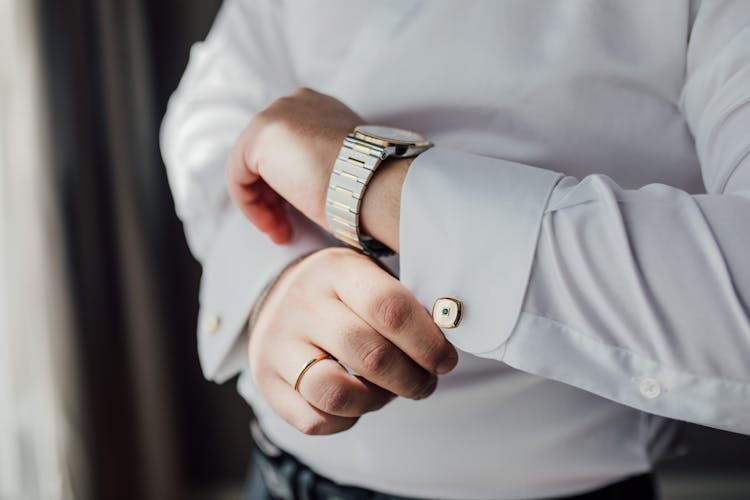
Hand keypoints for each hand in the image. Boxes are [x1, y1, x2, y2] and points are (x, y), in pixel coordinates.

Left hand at [227, 88, 361, 243]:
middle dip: (272, 198)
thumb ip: (321, 164)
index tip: (297, 216)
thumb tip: (310, 187)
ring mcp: (275, 115)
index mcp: (319, 107)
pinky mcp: (258, 136)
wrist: (374, 183)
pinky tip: (274, 226)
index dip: (286, 187)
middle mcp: (295, 103)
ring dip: (263, 206)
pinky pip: (239, 177)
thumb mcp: (346, 166)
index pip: (288, 149)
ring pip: (250, 168)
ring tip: (282, 232)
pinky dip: (251, 207)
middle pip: (265, 157)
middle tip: (285, 228)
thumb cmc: (369, 185)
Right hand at [249, 247, 458, 434]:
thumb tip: (451, 328)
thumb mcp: (369, 278)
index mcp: (337, 271)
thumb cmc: (342, 294)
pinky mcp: (266, 381)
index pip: (389, 307)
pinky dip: (346, 420)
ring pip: (335, 392)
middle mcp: (303, 304)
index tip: (446, 359)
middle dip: (411, 378)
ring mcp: (278, 344)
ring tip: (390, 393)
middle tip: (426, 383)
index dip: (427, 341)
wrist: (278, 299)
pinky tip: (357, 403)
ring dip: (377, 402)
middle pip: (369, 354)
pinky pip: (313, 420)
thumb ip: (405, 302)